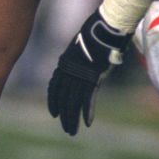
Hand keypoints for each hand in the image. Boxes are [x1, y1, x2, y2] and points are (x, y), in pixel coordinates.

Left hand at [47, 9, 132, 134]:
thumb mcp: (82, 47)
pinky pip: (88, 98)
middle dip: (64, 115)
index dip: (54, 101)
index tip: (54, 113)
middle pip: (63, 98)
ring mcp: (80, 75)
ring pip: (73, 102)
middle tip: (66, 129)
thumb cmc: (95, 34)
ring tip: (72, 131)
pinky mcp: (93, 77)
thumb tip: (84, 63)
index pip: (54, 87)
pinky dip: (87, 111)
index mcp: (64, 64)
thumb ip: (80, 59)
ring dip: (72, 118)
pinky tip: (87, 123)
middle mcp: (69, 71)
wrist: (104, 28)